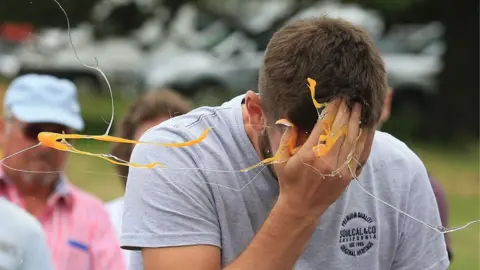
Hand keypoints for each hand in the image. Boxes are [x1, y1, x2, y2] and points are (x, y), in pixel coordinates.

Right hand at [274, 99, 367, 217]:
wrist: (301, 207)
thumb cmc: (288, 181)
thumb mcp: (280, 159)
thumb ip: (285, 139)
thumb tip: (291, 120)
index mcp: (310, 154)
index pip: (325, 125)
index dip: (332, 110)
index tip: (336, 98)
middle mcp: (327, 161)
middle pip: (341, 129)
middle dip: (346, 111)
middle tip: (349, 98)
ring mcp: (340, 169)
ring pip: (354, 140)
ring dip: (357, 121)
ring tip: (360, 107)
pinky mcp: (349, 176)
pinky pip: (361, 154)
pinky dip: (366, 139)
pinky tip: (368, 128)